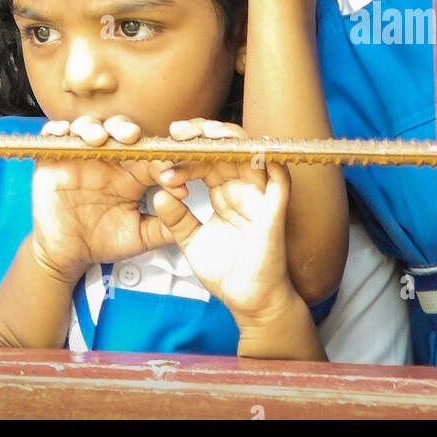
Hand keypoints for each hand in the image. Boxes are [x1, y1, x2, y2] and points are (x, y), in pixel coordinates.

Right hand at [31, 116, 171, 284]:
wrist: (67, 255)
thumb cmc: (102, 242)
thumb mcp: (138, 237)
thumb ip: (164, 228)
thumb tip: (189, 217)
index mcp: (131, 173)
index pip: (148, 155)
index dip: (159, 159)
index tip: (167, 174)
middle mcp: (108, 160)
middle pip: (118, 131)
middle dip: (125, 128)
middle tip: (131, 136)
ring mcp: (81, 157)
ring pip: (88, 128)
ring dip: (93, 127)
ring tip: (97, 137)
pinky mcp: (55, 160)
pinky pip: (55, 136)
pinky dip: (59, 130)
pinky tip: (66, 133)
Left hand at [151, 120, 299, 326]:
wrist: (249, 303)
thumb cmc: (226, 273)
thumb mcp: (191, 241)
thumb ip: (176, 218)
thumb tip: (157, 195)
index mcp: (224, 192)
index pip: (205, 160)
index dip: (184, 154)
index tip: (160, 155)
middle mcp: (243, 188)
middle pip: (226, 147)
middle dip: (202, 135)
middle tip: (176, 133)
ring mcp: (260, 196)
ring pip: (250, 152)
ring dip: (228, 138)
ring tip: (202, 134)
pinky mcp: (275, 209)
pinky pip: (279, 176)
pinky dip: (266, 158)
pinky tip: (244, 149)